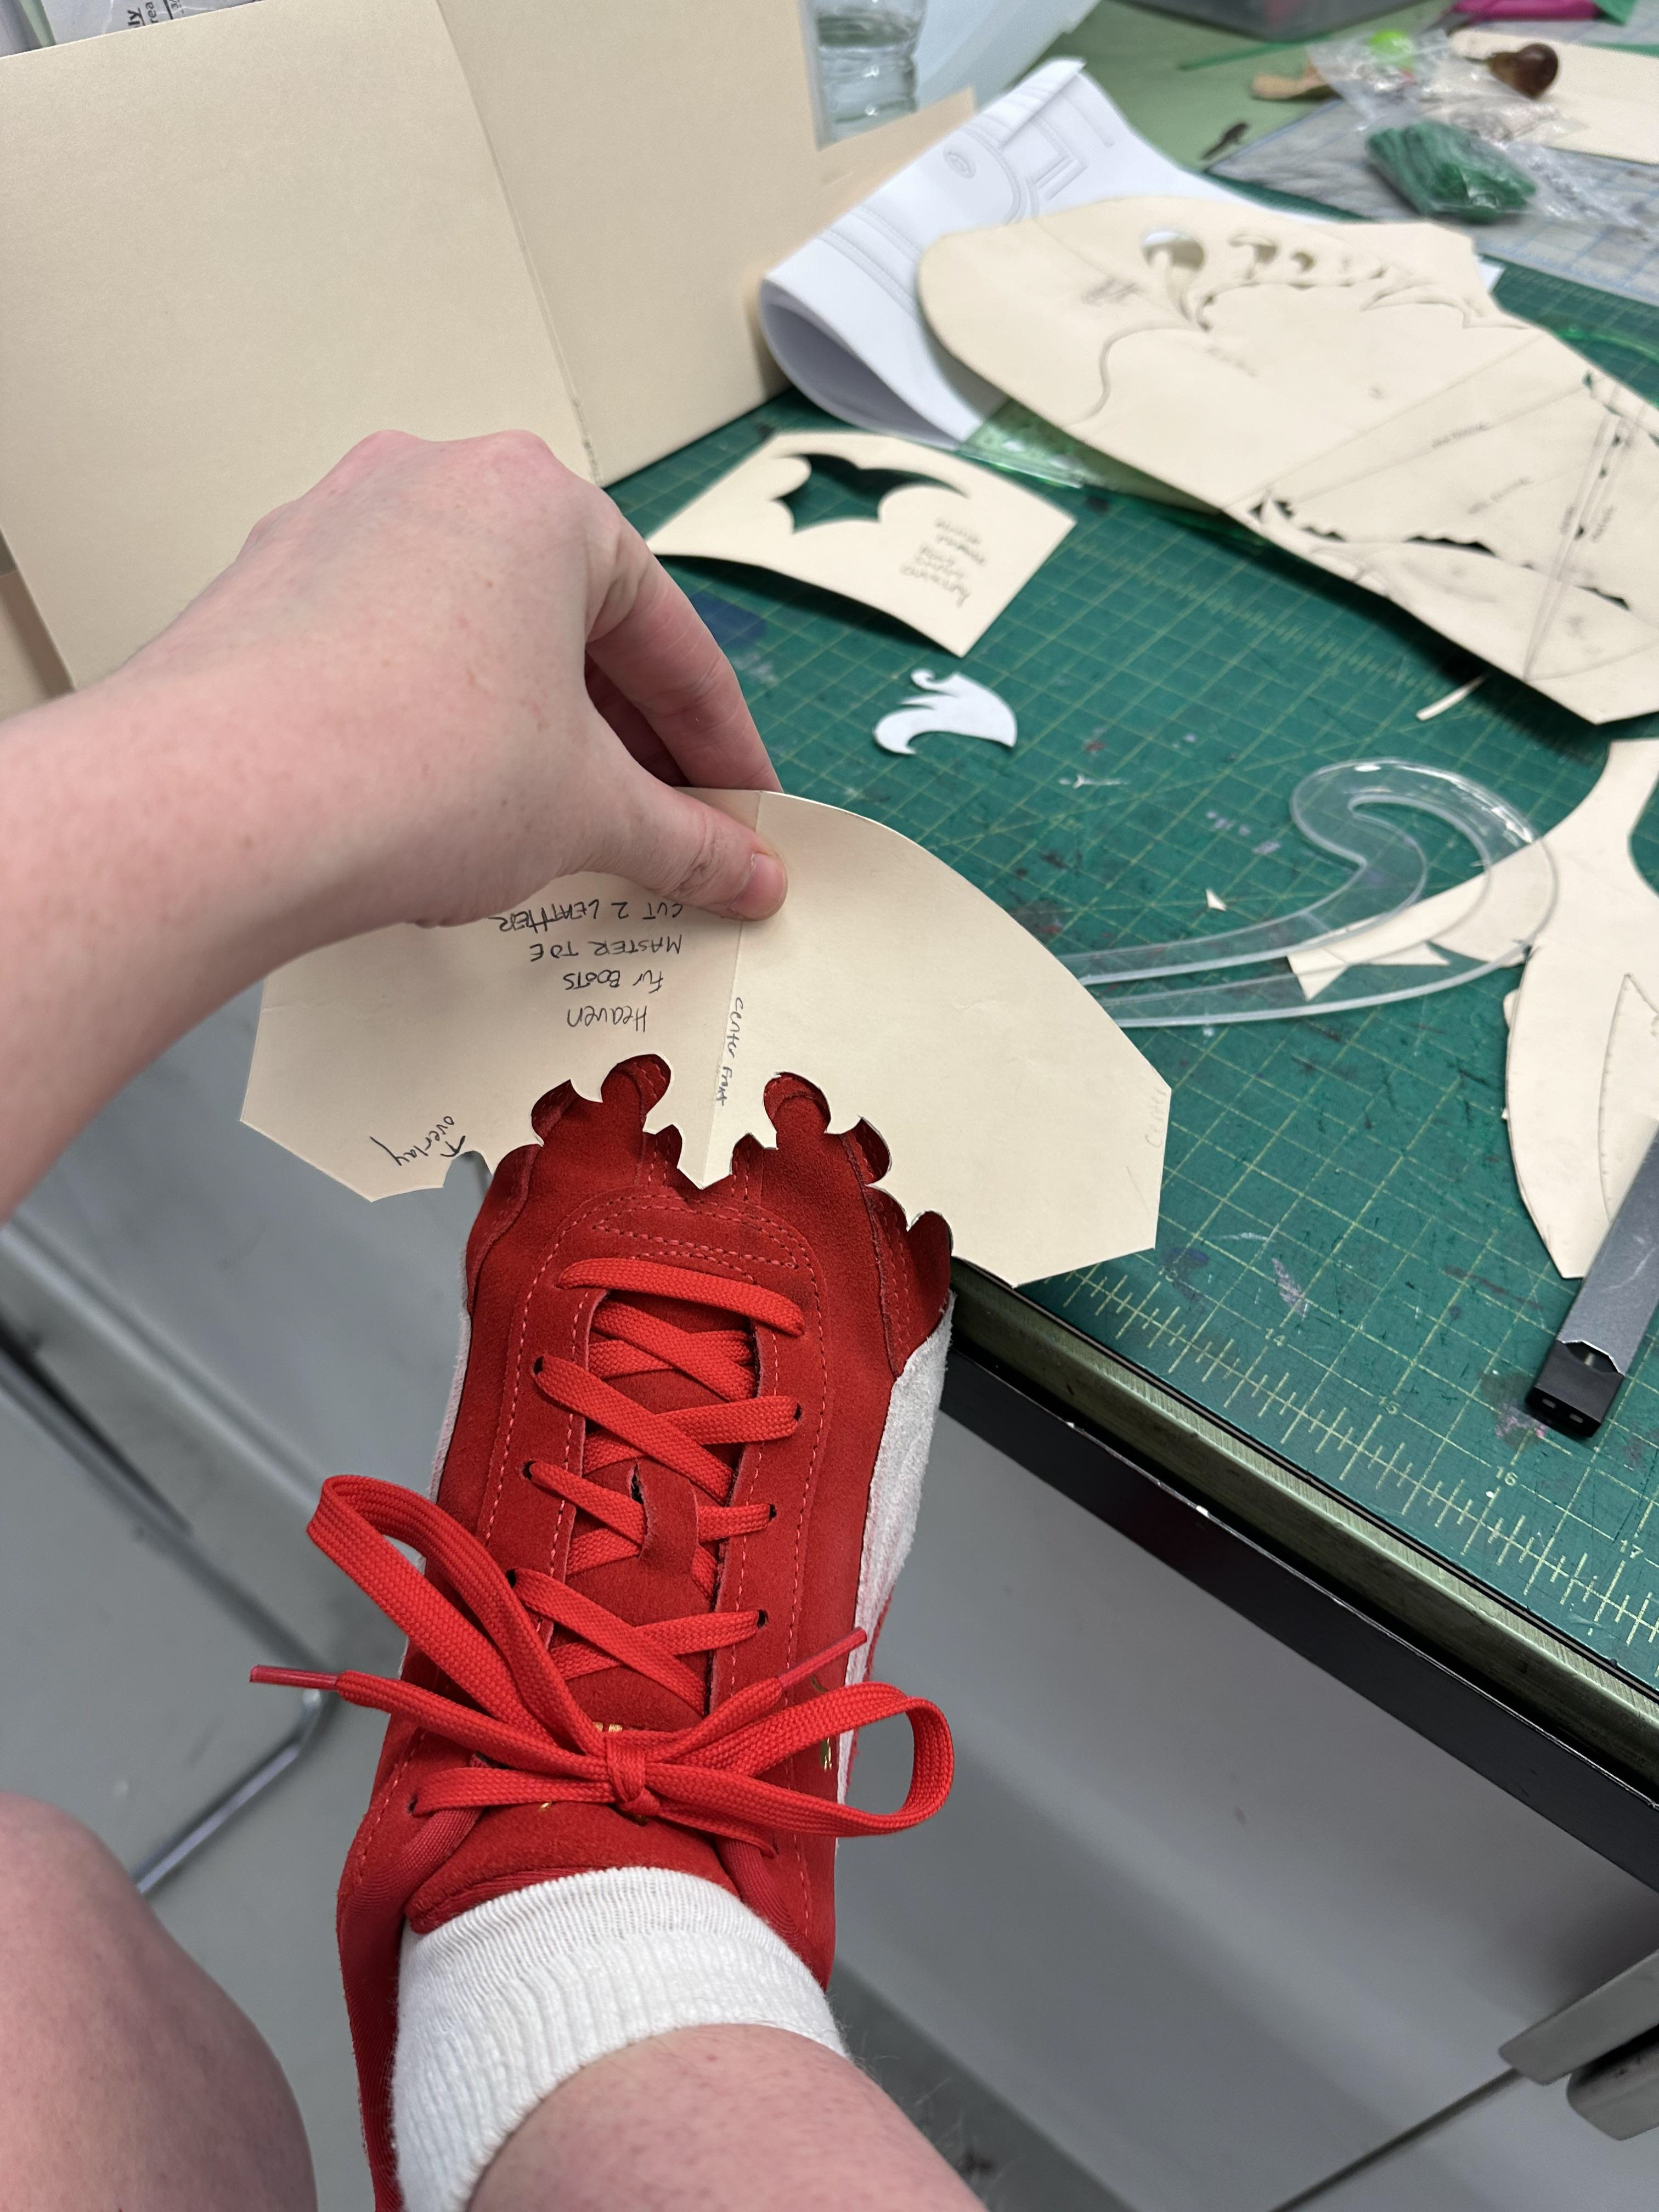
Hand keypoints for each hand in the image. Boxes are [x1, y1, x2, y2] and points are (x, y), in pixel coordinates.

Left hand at [0, 430, 786, 1216]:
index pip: (668, 637)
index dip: (719, 745)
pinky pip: (390, 655)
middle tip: (661, 829)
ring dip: (532, 731)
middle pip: (569, 627)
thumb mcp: (587, 814)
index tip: (741, 813)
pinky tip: (446, 806)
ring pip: (475, 638)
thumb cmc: (414, 769)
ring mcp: (336, 528)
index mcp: (538, 501)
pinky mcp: (267, 592)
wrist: (217, 807)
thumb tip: (746, 874)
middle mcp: (433, 483)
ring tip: (555, 828)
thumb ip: (683, 840)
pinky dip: (439, 724)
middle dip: (625, 738)